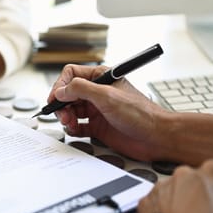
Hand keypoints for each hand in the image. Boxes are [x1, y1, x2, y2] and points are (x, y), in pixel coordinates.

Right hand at [48, 64, 166, 160]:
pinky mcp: (98, 127)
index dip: (60, 86)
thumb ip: (81, 90)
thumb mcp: (107, 96)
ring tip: (70, 123)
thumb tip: (61, 90)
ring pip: (71, 110)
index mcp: (101, 78)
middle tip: (63, 115)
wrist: (157, 137)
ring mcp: (97, 110)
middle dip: (62, 104)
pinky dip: (72, 129)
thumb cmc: (141, 114)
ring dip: (66, 117)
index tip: (56, 98)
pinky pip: (77, 126)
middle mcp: (97, 93)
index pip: (72, 75)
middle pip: (68, 94)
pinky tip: (75, 130)